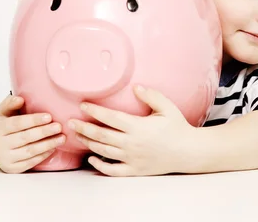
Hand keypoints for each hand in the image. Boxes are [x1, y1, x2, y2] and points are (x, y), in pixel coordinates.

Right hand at [0, 94, 65, 173]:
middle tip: (59, 127)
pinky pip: (30, 162)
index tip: (49, 116)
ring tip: (62, 138)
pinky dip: (43, 155)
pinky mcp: (12, 168)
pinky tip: (53, 148)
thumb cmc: (3, 125)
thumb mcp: (3, 112)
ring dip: (47, 144)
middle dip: (43, 132)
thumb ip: (10, 103)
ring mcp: (5, 158)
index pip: (17, 124)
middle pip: (25, 138)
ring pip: (29, 151)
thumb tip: (20, 98)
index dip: (33, 120)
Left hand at [68, 85, 196, 176]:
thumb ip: (151, 96)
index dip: (94, 111)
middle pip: (101, 135)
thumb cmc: (178, 127)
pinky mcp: (135, 170)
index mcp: (138, 127)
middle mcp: (132, 143)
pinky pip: (112, 170)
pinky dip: (99, 165)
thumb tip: (135, 87)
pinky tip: (91, 157)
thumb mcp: (167, 107)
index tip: (82, 105)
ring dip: (88, 143)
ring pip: (103, 151)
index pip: (110, 117)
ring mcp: (132, 158)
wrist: (188, 151)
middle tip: (69, 122)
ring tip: (77, 135)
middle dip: (83, 128)